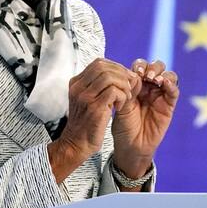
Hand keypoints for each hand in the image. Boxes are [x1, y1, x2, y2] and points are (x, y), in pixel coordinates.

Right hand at [48, 58, 138, 182]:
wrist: (77, 144)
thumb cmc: (86, 123)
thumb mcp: (88, 100)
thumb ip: (98, 86)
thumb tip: (119, 73)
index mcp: (76, 83)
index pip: (98, 63)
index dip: (116, 67)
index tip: (125, 77)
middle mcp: (78, 87)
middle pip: (103, 66)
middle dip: (121, 74)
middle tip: (130, 85)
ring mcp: (84, 97)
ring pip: (109, 77)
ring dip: (123, 85)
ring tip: (126, 97)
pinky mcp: (93, 107)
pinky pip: (114, 92)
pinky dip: (122, 97)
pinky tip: (120, 107)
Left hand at [111, 59, 179, 177]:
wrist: (132, 146)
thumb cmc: (123, 127)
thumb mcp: (122, 107)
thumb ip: (130, 92)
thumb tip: (137, 76)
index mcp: (135, 84)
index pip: (140, 66)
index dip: (139, 66)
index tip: (135, 72)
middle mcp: (149, 87)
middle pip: (156, 67)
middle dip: (152, 67)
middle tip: (146, 75)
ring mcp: (160, 95)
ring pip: (167, 75)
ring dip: (162, 74)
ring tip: (154, 79)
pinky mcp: (169, 105)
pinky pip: (174, 91)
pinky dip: (171, 84)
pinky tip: (165, 84)